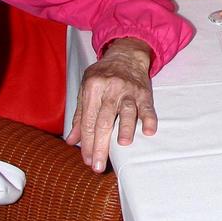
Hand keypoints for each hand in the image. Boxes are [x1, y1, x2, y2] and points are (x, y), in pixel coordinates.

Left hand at [67, 37, 156, 171]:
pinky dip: (149, 118)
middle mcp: (110, 88)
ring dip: (125, 128)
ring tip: (124, 145)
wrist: (126, 55)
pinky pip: (147, 106)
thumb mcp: (86, 90)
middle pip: (104, 120)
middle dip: (101, 145)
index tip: (88, 160)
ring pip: (126, 111)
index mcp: (92, 87)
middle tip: (98, 166)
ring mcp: (128, 90)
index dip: (87, 142)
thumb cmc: (103, 75)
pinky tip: (149, 131)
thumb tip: (72, 141)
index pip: (88, 120)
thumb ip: (80, 115)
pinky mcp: (144, 92)